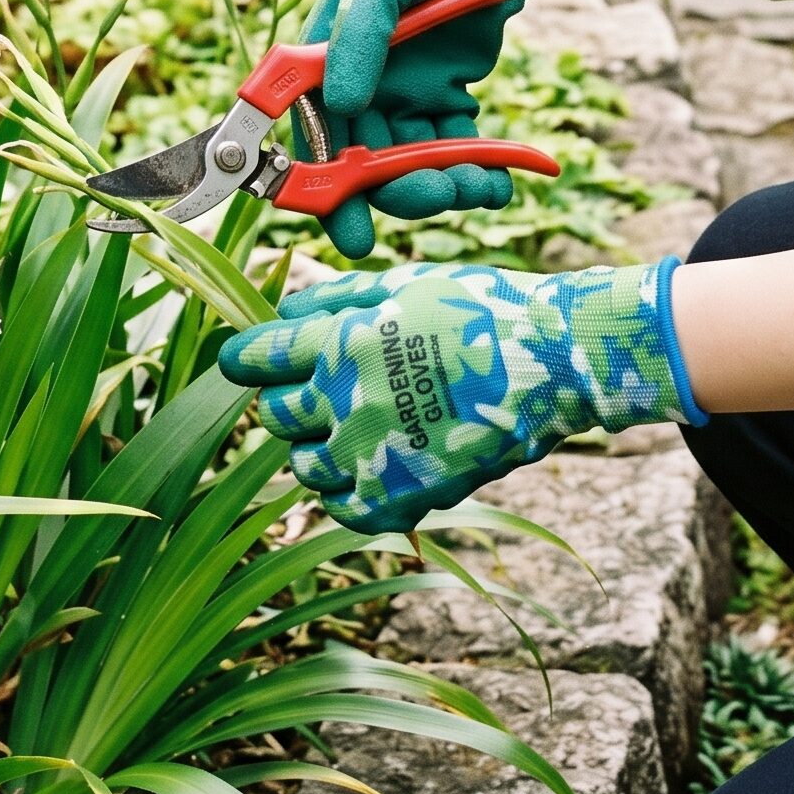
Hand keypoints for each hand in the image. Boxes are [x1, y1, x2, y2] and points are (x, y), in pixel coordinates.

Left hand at [217, 256, 704, 535]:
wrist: (549, 363)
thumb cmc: (477, 309)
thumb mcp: (404, 284)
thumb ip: (337, 298)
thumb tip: (284, 311)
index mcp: (343, 342)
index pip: (259, 356)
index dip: (245, 357)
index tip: (244, 359)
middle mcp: (348, 401)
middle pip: (275, 415)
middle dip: (286, 399)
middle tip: (316, 388)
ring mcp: (374, 456)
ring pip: (303, 465)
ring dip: (316, 446)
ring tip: (352, 424)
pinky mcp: (403, 498)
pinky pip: (342, 509)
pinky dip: (346, 491)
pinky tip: (370, 463)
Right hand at [300, 0, 585, 257]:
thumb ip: (361, 32)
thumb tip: (345, 102)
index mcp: (326, 56)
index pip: (312, 130)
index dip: (322, 185)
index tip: (349, 229)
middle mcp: (359, 84)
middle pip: (361, 160)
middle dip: (395, 193)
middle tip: (436, 199)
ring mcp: (402, 95)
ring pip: (408, 164)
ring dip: (441, 184)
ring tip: (480, 186)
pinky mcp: (445, 101)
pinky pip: (452, 149)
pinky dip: (476, 171)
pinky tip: (500, 180)